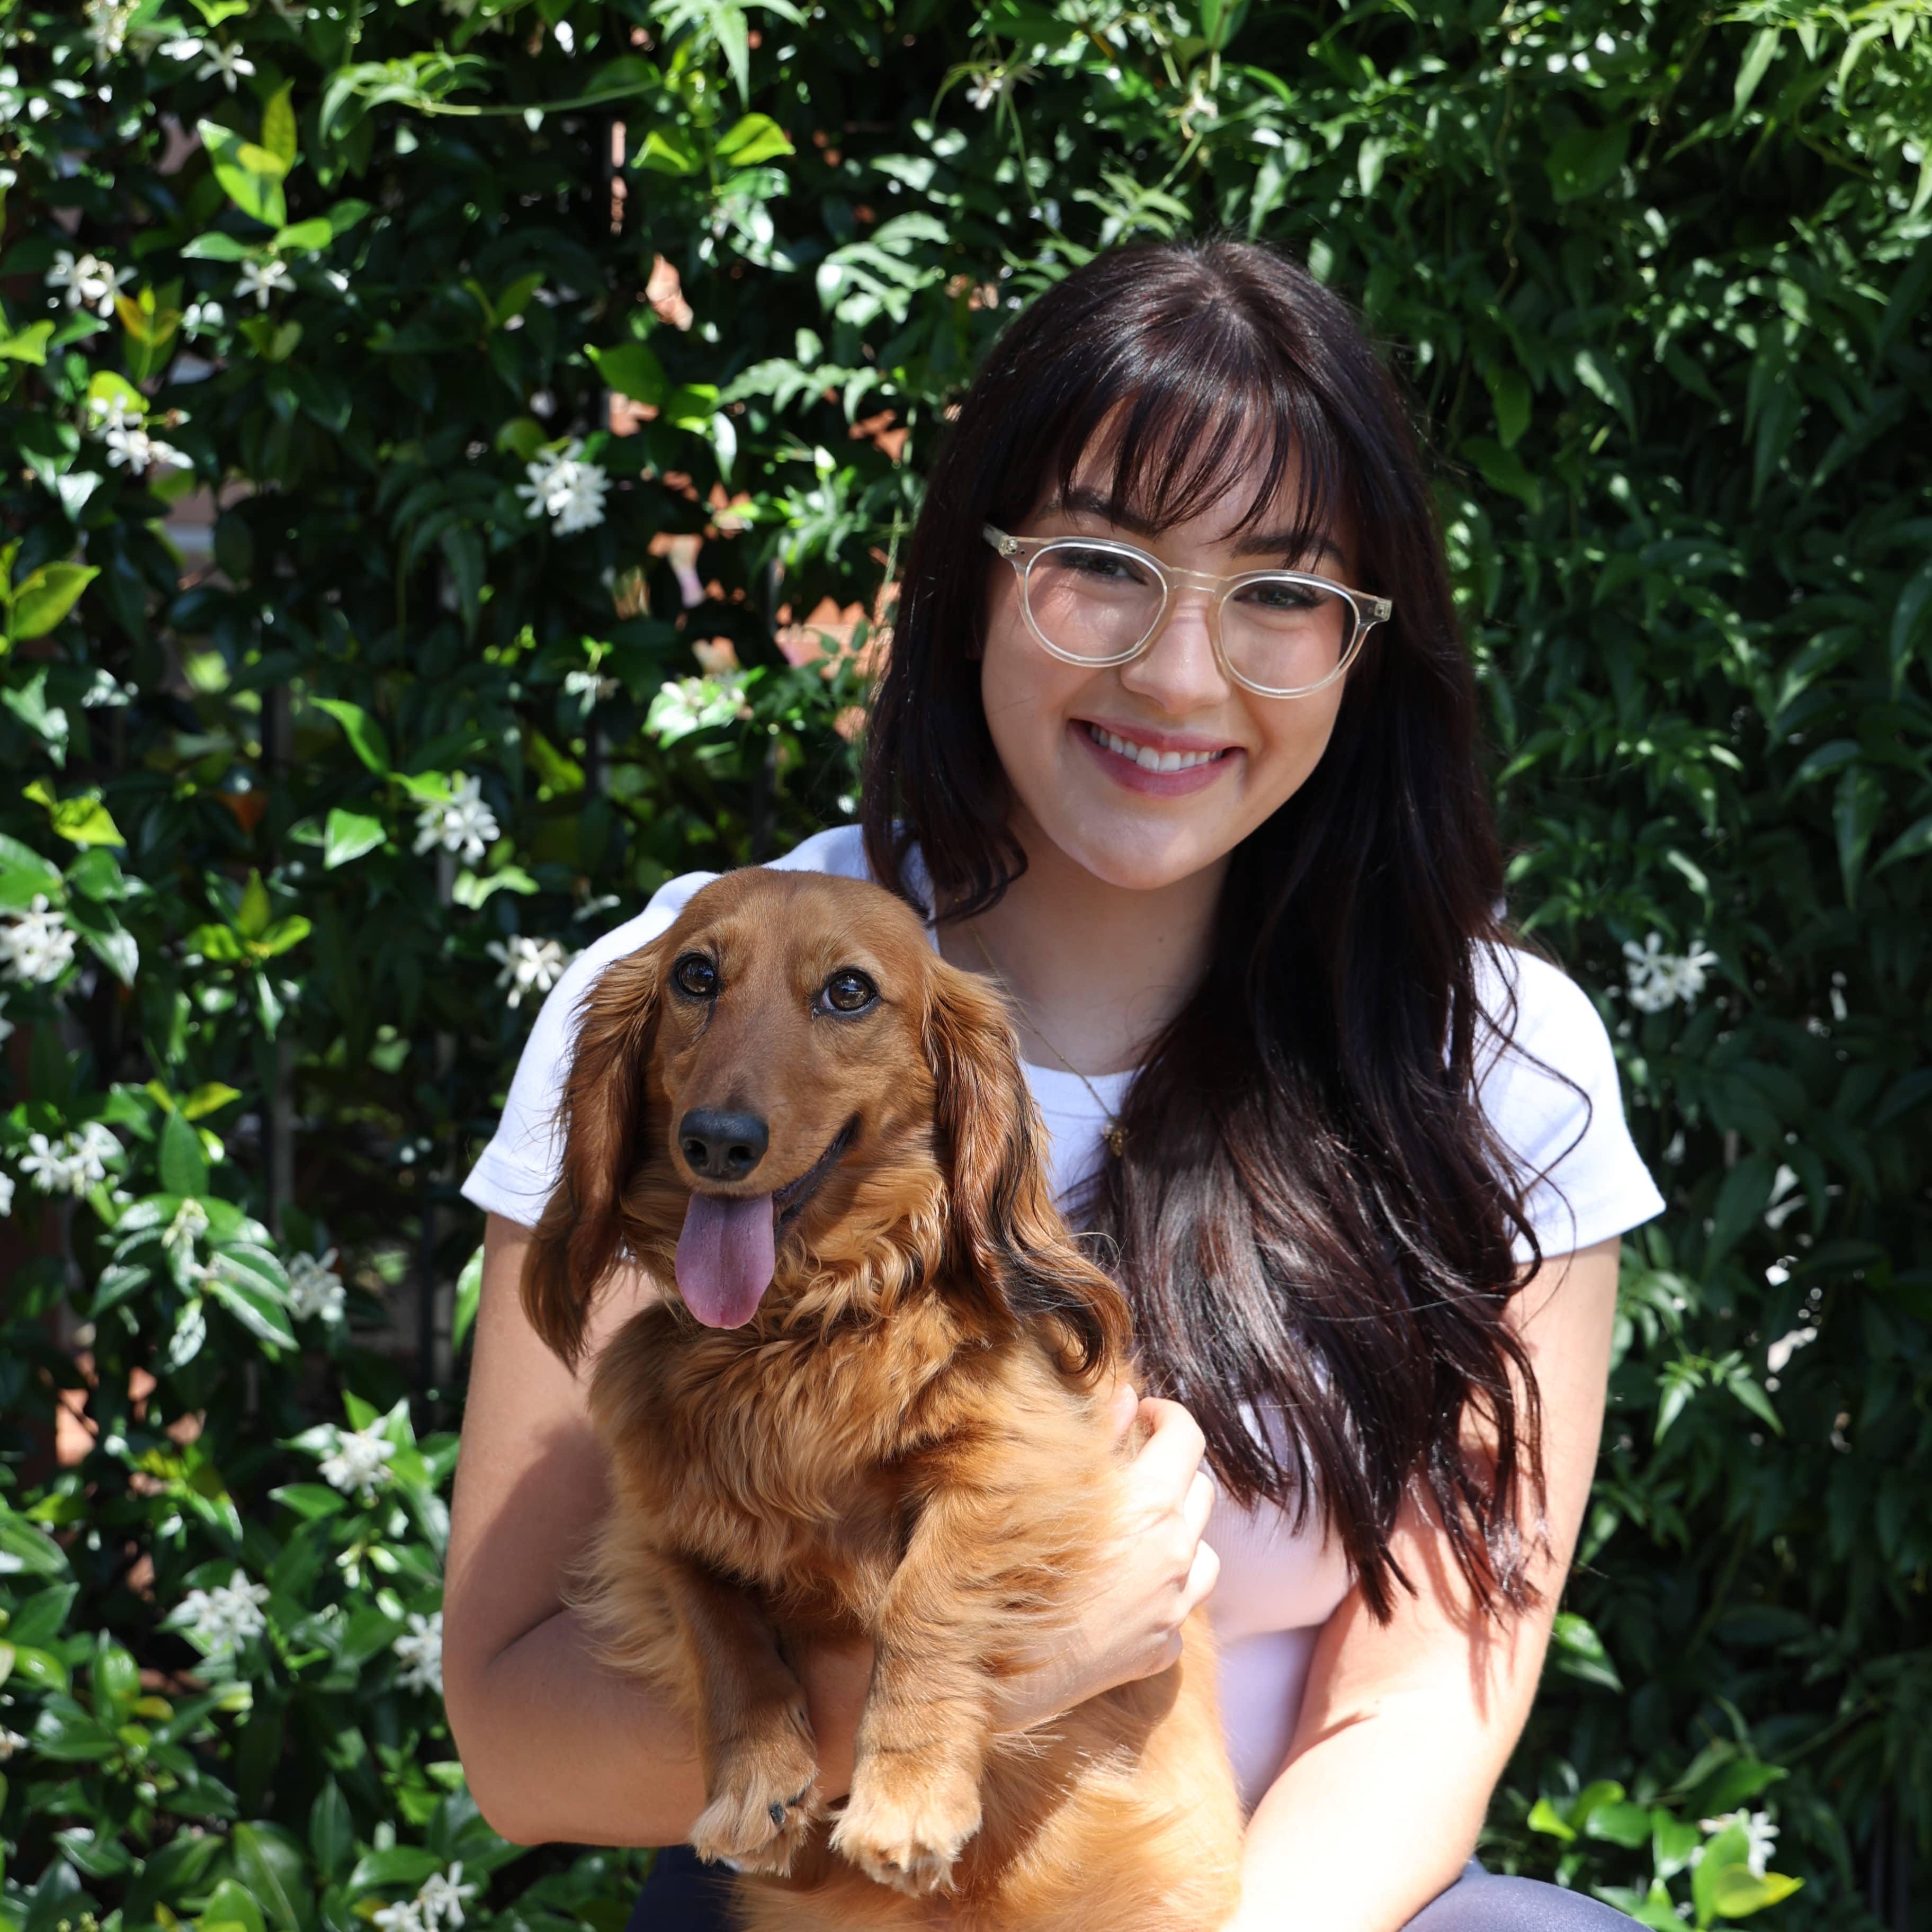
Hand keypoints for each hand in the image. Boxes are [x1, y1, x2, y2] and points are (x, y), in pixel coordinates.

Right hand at [792, 1384, 1219, 1785]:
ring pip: (1205, 1550)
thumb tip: (1125, 1396)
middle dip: (1169, 1466)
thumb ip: (1092, 1435)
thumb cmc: (989, 1569)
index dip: (1166, 1413)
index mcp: (1146, 1504)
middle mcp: (1173, 1557)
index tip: (1141, 1411)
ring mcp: (1170, 1611)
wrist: (971, 1676)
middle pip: (1200, 1489)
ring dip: (1177, 1528)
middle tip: (1128, 1462)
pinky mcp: (1158, 1654)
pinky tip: (1125, 1587)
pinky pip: (1184, 1607)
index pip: (1186, 1436)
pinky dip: (1166, 1588)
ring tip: (1132, 1525)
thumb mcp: (1030, 1483)